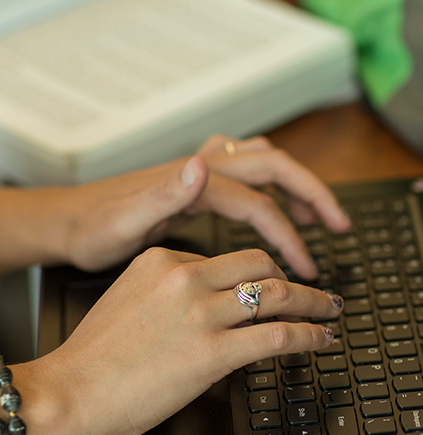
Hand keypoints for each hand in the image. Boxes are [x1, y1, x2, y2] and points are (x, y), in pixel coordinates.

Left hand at [5, 134, 349, 277]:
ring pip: (264, 163)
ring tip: (319, 217)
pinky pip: (246, 172)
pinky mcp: (195, 182)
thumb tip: (199, 166)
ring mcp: (199, 172)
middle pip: (275, 166)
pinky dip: (271, 185)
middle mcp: (201, 169)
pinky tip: (274, 207)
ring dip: (296, 186)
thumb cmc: (93, 230)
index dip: (289, 237)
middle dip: (314, 193)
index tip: (306, 271)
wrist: (68, 221)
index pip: (259, 204)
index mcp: (192, 183)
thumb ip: (161, 195)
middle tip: (341, 224)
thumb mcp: (122, 222)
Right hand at [12, 247, 342, 434]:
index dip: (259, 271)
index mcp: (163, 261)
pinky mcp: (214, 351)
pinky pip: (278, 334)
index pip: (226, 258)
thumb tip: (209, 308)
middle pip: (260, 264)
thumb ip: (171, 293)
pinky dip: (309, 334)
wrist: (70, 392)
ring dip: (314, 302)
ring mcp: (202, 314)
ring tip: (331, 309)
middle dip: (295, 277)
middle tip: (314, 291)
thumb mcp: (130, 301)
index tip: (274, 281)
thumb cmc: (94, 358)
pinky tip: (321, 337)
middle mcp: (186, 279)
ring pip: (278, 293)